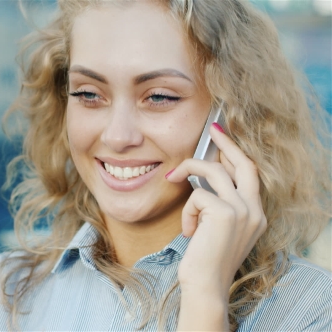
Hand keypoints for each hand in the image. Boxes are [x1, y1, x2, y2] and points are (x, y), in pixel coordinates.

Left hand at [166, 123, 266, 329]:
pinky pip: (197, 196)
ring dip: (189, 171)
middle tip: (212, 130)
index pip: (249, 174)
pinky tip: (189, 232)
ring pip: (214, 172)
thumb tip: (202, 179)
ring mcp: (243, 211)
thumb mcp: (217, 230)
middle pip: (243, 164)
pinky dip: (187, 212)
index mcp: (256, 214)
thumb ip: (218, 206)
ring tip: (172, 179)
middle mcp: (255, 210)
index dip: (236, 154)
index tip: (221, 138)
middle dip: (226, 143)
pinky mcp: (225, 213)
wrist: (205, 285)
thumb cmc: (205, 261)